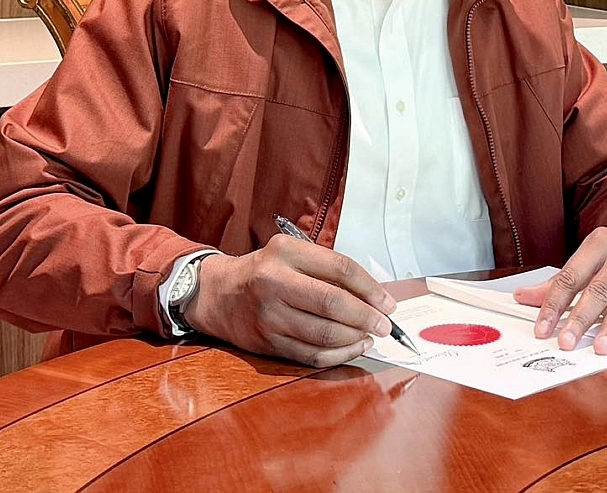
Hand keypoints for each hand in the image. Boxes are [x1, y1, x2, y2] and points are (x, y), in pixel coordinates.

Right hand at [182, 234, 397, 367]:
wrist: (218, 294)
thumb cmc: (264, 272)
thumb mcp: (290, 254)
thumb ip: (327, 270)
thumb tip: (373, 297)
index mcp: (285, 251)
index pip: (340, 268)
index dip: (370, 289)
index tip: (387, 303)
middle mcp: (274, 281)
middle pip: (333, 303)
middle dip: (366, 317)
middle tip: (384, 325)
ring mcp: (269, 315)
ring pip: (324, 334)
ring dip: (355, 339)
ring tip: (369, 336)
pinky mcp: (268, 342)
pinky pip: (312, 355)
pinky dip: (338, 355)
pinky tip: (351, 348)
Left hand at [512, 216, 606, 353]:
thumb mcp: (590, 258)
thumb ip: (560, 282)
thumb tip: (522, 297)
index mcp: (599, 244)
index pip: (571, 276)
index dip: (554, 304)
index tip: (542, 330)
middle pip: (600, 288)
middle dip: (581, 317)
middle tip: (567, 343)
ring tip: (600, 347)